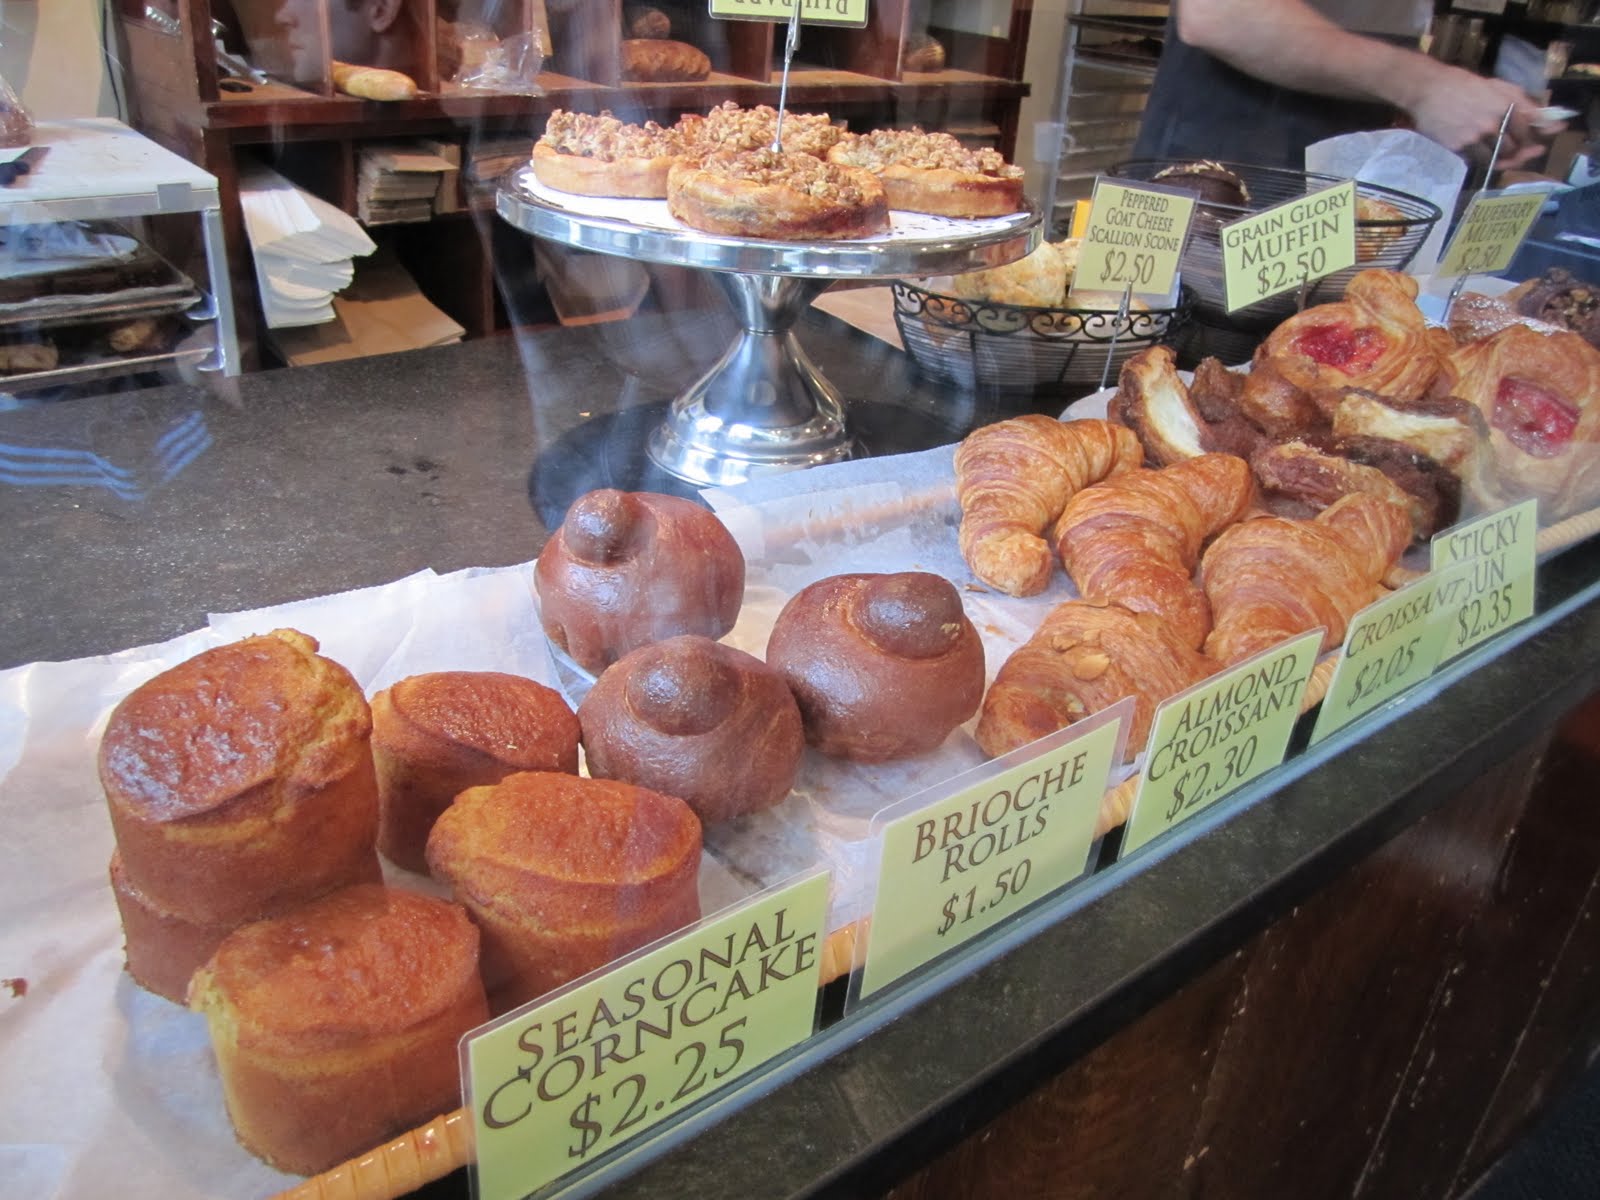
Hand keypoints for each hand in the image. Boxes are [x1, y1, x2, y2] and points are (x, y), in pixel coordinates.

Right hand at [1405, 65, 1547, 166]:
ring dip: (1496, 159)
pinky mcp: (1457, 147)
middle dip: (1515, 153)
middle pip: (1512, 149)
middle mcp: (1493, 122)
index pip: (1527, 132)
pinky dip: (1478, 158)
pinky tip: (1474, 149)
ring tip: (1492, 153)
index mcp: (1507, 105)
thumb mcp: (1499, 87)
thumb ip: (1525, 103)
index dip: (1531, 141)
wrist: (1429, 89)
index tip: (1534, 147)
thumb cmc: (1465, 85)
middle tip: (1515, 155)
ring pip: (1493, 159)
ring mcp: (1474, 137)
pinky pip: (1474, 160)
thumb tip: (1549, 121)